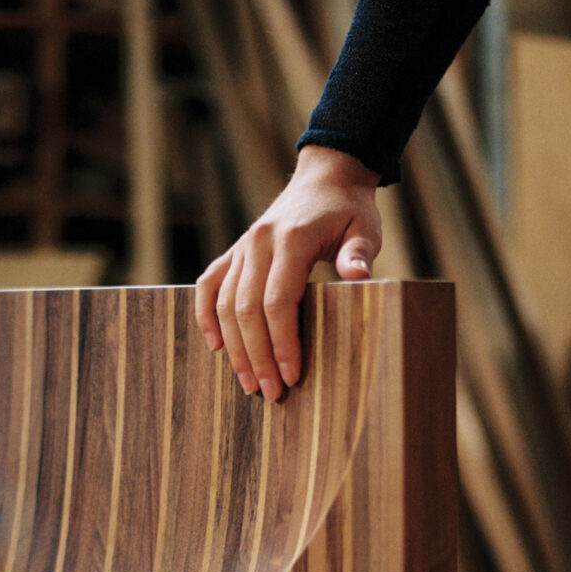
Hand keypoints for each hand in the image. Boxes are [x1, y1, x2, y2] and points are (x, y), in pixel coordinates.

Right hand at [195, 145, 381, 400]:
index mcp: (290, 239)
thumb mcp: (365, 228)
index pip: (278, 301)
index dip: (282, 343)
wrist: (324, 178)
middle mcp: (258, 243)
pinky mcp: (233, 253)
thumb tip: (358, 277)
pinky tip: (214, 346)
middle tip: (270, 393)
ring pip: (224, 304)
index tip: (292, 375)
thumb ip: (359, 253)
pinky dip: (205, 316)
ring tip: (249, 383)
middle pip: (247, 310)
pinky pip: (208, 285)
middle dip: (257, 356)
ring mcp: (241, 248)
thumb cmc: (348, 210)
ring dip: (234, 348)